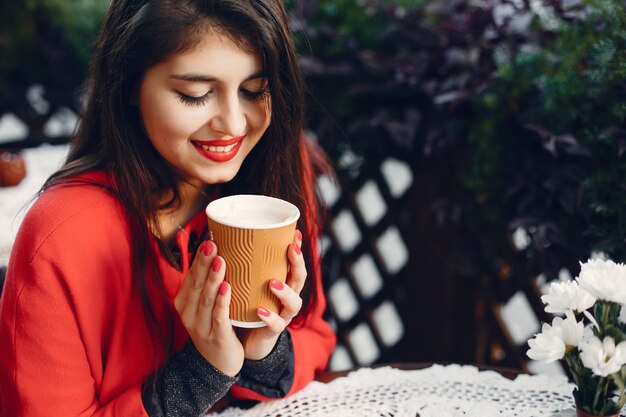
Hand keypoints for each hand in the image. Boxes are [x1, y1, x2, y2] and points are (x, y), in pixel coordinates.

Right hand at [173, 240, 243, 376]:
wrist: (219, 364)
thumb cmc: (215, 326)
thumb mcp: (206, 304)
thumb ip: (209, 282)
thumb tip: (220, 250)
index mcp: (184, 302)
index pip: (191, 275)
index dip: (199, 257)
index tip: (209, 236)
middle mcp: (188, 313)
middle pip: (196, 283)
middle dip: (204, 262)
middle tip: (212, 242)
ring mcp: (201, 326)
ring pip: (207, 298)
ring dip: (213, 278)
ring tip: (220, 259)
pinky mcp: (216, 337)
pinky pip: (219, 316)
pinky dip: (223, 301)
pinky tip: (228, 287)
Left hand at [239, 230, 305, 359]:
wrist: (247, 339)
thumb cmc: (247, 306)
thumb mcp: (248, 284)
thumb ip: (245, 267)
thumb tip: (226, 237)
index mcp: (283, 284)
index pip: (293, 263)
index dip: (297, 250)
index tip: (294, 234)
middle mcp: (287, 298)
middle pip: (299, 279)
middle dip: (297, 263)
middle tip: (291, 249)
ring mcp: (282, 314)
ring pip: (293, 303)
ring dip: (284, 291)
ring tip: (272, 283)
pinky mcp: (272, 331)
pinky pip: (276, 324)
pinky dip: (269, 316)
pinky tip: (260, 310)